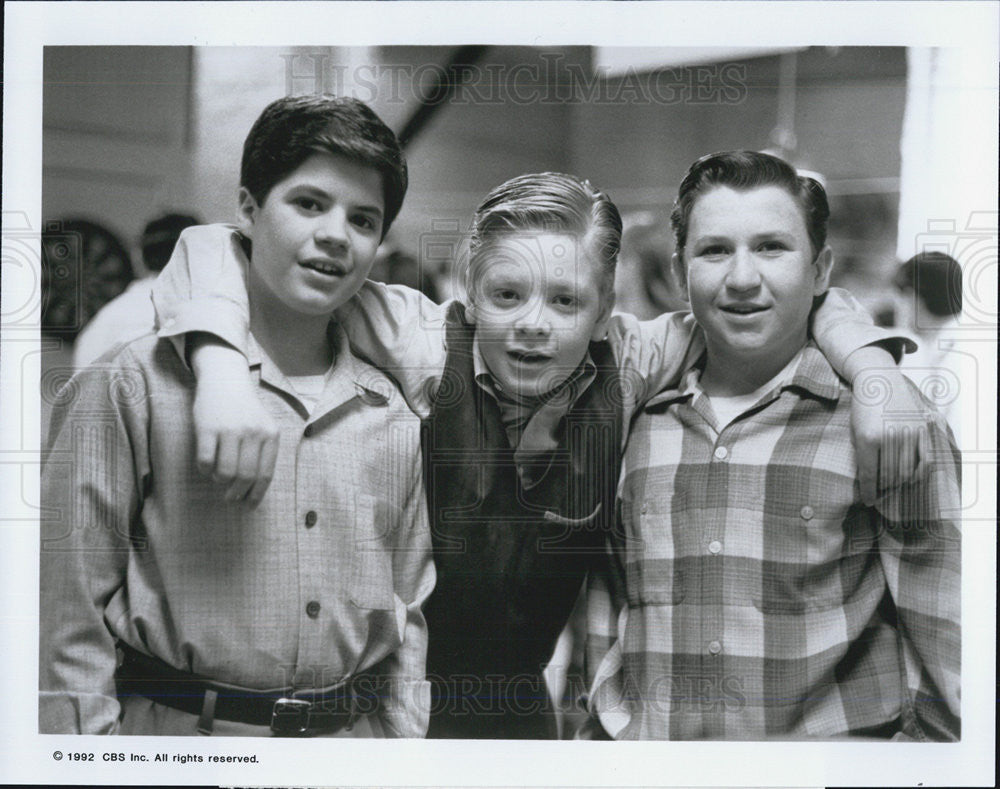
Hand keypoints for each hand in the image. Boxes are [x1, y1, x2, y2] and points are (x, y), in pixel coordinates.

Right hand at [189, 336, 278, 506]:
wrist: (225, 380)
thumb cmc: (244, 410)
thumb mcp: (262, 427)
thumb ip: (262, 453)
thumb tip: (253, 490)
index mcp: (270, 434)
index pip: (265, 474)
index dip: (256, 494)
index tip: (249, 506)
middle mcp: (253, 432)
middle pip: (245, 477)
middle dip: (236, 493)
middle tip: (230, 497)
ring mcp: (231, 429)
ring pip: (225, 472)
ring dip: (220, 481)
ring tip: (218, 477)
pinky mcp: (208, 428)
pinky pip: (206, 462)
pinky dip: (205, 470)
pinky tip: (206, 466)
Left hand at [851, 366, 931, 504]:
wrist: (879, 381)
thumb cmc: (863, 409)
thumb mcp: (854, 432)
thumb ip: (861, 455)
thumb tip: (870, 481)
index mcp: (867, 439)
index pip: (869, 475)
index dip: (869, 492)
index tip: (869, 502)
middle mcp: (889, 437)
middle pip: (889, 476)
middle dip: (883, 488)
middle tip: (880, 492)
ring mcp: (908, 433)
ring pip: (907, 470)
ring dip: (899, 482)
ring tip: (892, 484)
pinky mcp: (921, 428)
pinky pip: (926, 459)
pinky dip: (919, 472)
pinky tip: (910, 477)